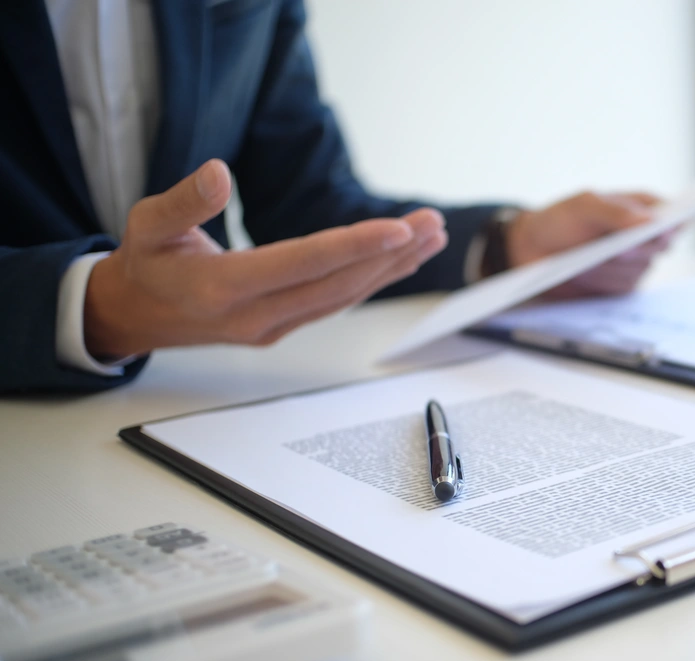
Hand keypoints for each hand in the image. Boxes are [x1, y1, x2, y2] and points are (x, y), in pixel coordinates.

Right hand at [85, 159, 447, 358]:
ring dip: (391, 268)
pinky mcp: (283, 327)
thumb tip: (219, 173)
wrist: (136, 315)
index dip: (355, 245)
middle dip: (390, 254)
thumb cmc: (144, 262)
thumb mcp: (146, 224)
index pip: (303, 263)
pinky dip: (372, 280)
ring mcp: (273, 327)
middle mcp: (256, 316)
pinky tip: (401, 260)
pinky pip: (336, 302)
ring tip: (431, 237)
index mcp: (222, 288)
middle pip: (338, 284)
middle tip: (433, 224)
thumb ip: (184, 201)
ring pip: (344, 297)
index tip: (400, 228)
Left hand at [505, 191, 673, 299]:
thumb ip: (615, 212)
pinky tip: (585, 273)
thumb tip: (650, 220)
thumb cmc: (558, 222)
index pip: (669, 212)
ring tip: (586, 259)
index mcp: (638, 207)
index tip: (675, 226)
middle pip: (660, 245)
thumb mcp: (583, 207)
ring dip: (612, 266)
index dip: (677, 220)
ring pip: (640, 268)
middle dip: (636, 248)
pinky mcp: (621, 285)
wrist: (531, 253)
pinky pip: (624, 286)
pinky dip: (604, 281)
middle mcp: (642, 235)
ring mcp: (634, 262)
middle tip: (616, 248)